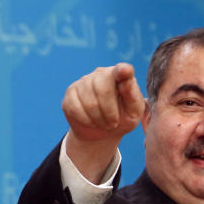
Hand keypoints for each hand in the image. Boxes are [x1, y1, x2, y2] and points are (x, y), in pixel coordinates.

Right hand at [61, 63, 145, 179]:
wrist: (102, 132)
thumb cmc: (122, 119)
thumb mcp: (133, 111)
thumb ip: (132, 93)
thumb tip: (126, 73)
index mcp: (119, 75)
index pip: (121, 71)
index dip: (122, 71)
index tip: (125, 71)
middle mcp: (100, 74)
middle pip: (103, 90)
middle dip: (109, 112)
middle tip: (113, 123)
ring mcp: (83, 82)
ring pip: (89, 102)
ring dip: (98, 119)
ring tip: (104, 124)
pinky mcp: (70, 93)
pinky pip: (75, 108)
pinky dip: (86, 120)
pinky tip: (91, 122)